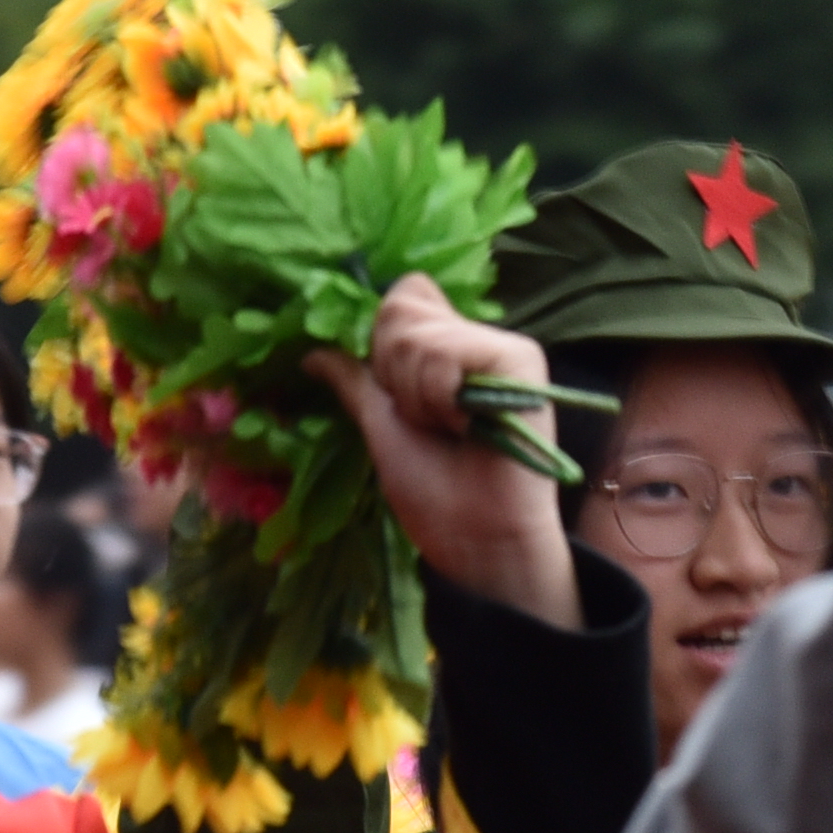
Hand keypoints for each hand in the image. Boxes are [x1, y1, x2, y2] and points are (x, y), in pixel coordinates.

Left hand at [313, 275, 578, 626]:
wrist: (475, 537)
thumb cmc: (435, 492)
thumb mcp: (380, 426)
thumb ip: (354, 382)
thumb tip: (311, 353)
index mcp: (445, 348)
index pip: (404, 294)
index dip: (382, 338)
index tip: (392, 392)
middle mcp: (474, 339)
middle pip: (401, 305)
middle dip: (393, 372)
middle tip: (423, 418)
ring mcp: (500, 347)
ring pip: (418, 333)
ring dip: (415, 394)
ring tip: (447, 428)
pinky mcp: (521, 360)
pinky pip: (449, 352)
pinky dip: (438, 395)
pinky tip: (465, 426)